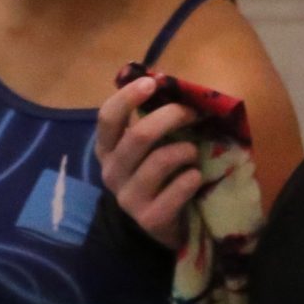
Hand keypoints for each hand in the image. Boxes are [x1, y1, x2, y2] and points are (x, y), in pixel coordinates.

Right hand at [95, 75, 208, 247]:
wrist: (165, 223)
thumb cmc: (161, 173)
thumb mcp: (152, 144)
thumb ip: (153, 117)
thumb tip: (169, 80)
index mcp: (108, 150)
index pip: (107, 118)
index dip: (127, 97)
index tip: (152, 83)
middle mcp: (111, 173)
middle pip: (139, 136)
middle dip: (171, 117)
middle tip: (193, 113)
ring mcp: (128, 198)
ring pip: (160, 161)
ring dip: (186, 150)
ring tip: (193, 152)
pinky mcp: (149, 218)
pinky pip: (178, 189)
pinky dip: (192, 178)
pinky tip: (195, 178)